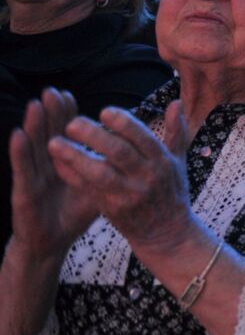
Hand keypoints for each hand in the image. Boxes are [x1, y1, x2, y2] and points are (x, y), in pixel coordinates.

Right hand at [9, 89, 98, 261]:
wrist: (51, 243)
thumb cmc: (75, 214)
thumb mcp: (98, 188)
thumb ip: (110, 168)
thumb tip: (136, 151)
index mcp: (66, 162)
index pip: (65, 134)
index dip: (66, 115)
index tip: (69, 95)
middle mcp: (47, 165)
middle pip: (49, 134)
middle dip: (51, 113)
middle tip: (52, 91)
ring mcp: (34, 177)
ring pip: (34, 146)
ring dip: (34, 125)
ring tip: (36, 104)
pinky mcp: (23, 192)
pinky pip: (22, 169)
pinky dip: (19, 151)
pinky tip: (18, 134)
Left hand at [49, 101, 197, 255]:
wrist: (166, 233)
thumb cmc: (170, 192)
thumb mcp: (178, 161)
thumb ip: (176, 132)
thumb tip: (176, 102)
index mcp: (162, 161)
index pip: (142, 137)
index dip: (123, 122)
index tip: (104, 111)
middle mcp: (147, 177)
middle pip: (119, 152)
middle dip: (94, 136)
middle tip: (71, 123)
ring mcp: (129, 195)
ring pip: (100, 173)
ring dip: (75, 157)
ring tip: (53, 142)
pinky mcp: (112, 209)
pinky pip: (88, 189)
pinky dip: (71, 175)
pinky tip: (57, 162)